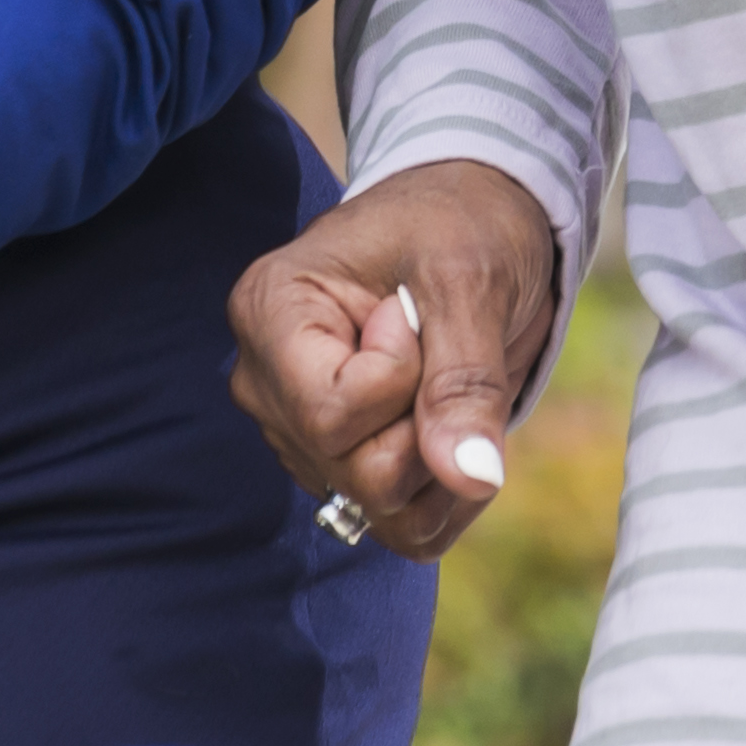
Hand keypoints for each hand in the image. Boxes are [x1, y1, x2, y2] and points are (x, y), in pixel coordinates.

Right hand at [230, 159, 570, 563]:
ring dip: (444, 463)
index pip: (331, 416)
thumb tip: (471, 477)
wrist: (478, 218)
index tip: (413, 311)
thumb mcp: (471, 277)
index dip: (403, 379)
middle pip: (355, 472)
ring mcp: (300, 432)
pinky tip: (462, 433)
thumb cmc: (462, 223)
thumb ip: (464, 380)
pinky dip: (448, 495)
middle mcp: (268, 383)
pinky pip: (400, 527)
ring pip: (380, 509)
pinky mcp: (340, 465)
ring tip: (452, 381)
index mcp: (270, 313)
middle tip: (441, 347)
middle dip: (429, 425)